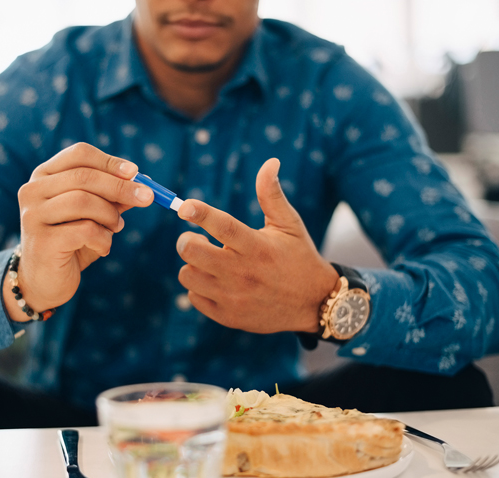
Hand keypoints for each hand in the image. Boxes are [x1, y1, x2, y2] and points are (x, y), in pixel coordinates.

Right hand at [5, 143, 153, 320]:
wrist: (44, 281)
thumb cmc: (71, 242)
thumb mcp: (94, 215)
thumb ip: (112, 197)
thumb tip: (144, 183)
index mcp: (44, 176)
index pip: (79, 154)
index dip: (110, 162)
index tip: (135, 172)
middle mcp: (32, 191)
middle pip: (84, 176)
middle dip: (121, 187)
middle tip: (147, 198)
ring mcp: (33, 215)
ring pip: (84, 201)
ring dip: (110, 215)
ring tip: (116, 228)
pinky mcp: (42, 241)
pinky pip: (85, 230)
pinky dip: (103, 238)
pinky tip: (103, 247)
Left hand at [175, 158, 338, 333]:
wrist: (314, 304)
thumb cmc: (298, 257)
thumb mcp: (290, 224)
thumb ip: (272, 194)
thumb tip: (271, 161)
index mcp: (257, 247)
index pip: (224, 227)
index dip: (201, 214)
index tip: (184, 206)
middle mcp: (243, 273)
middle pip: (193, 252)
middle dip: (187, 240)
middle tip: (193, 239)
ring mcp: (234, 297)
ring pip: (187, 275)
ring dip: (192, 265)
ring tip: (207, 262)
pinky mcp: (228, 316)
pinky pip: (193, 297)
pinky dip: (198, 288)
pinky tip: (214, 282)